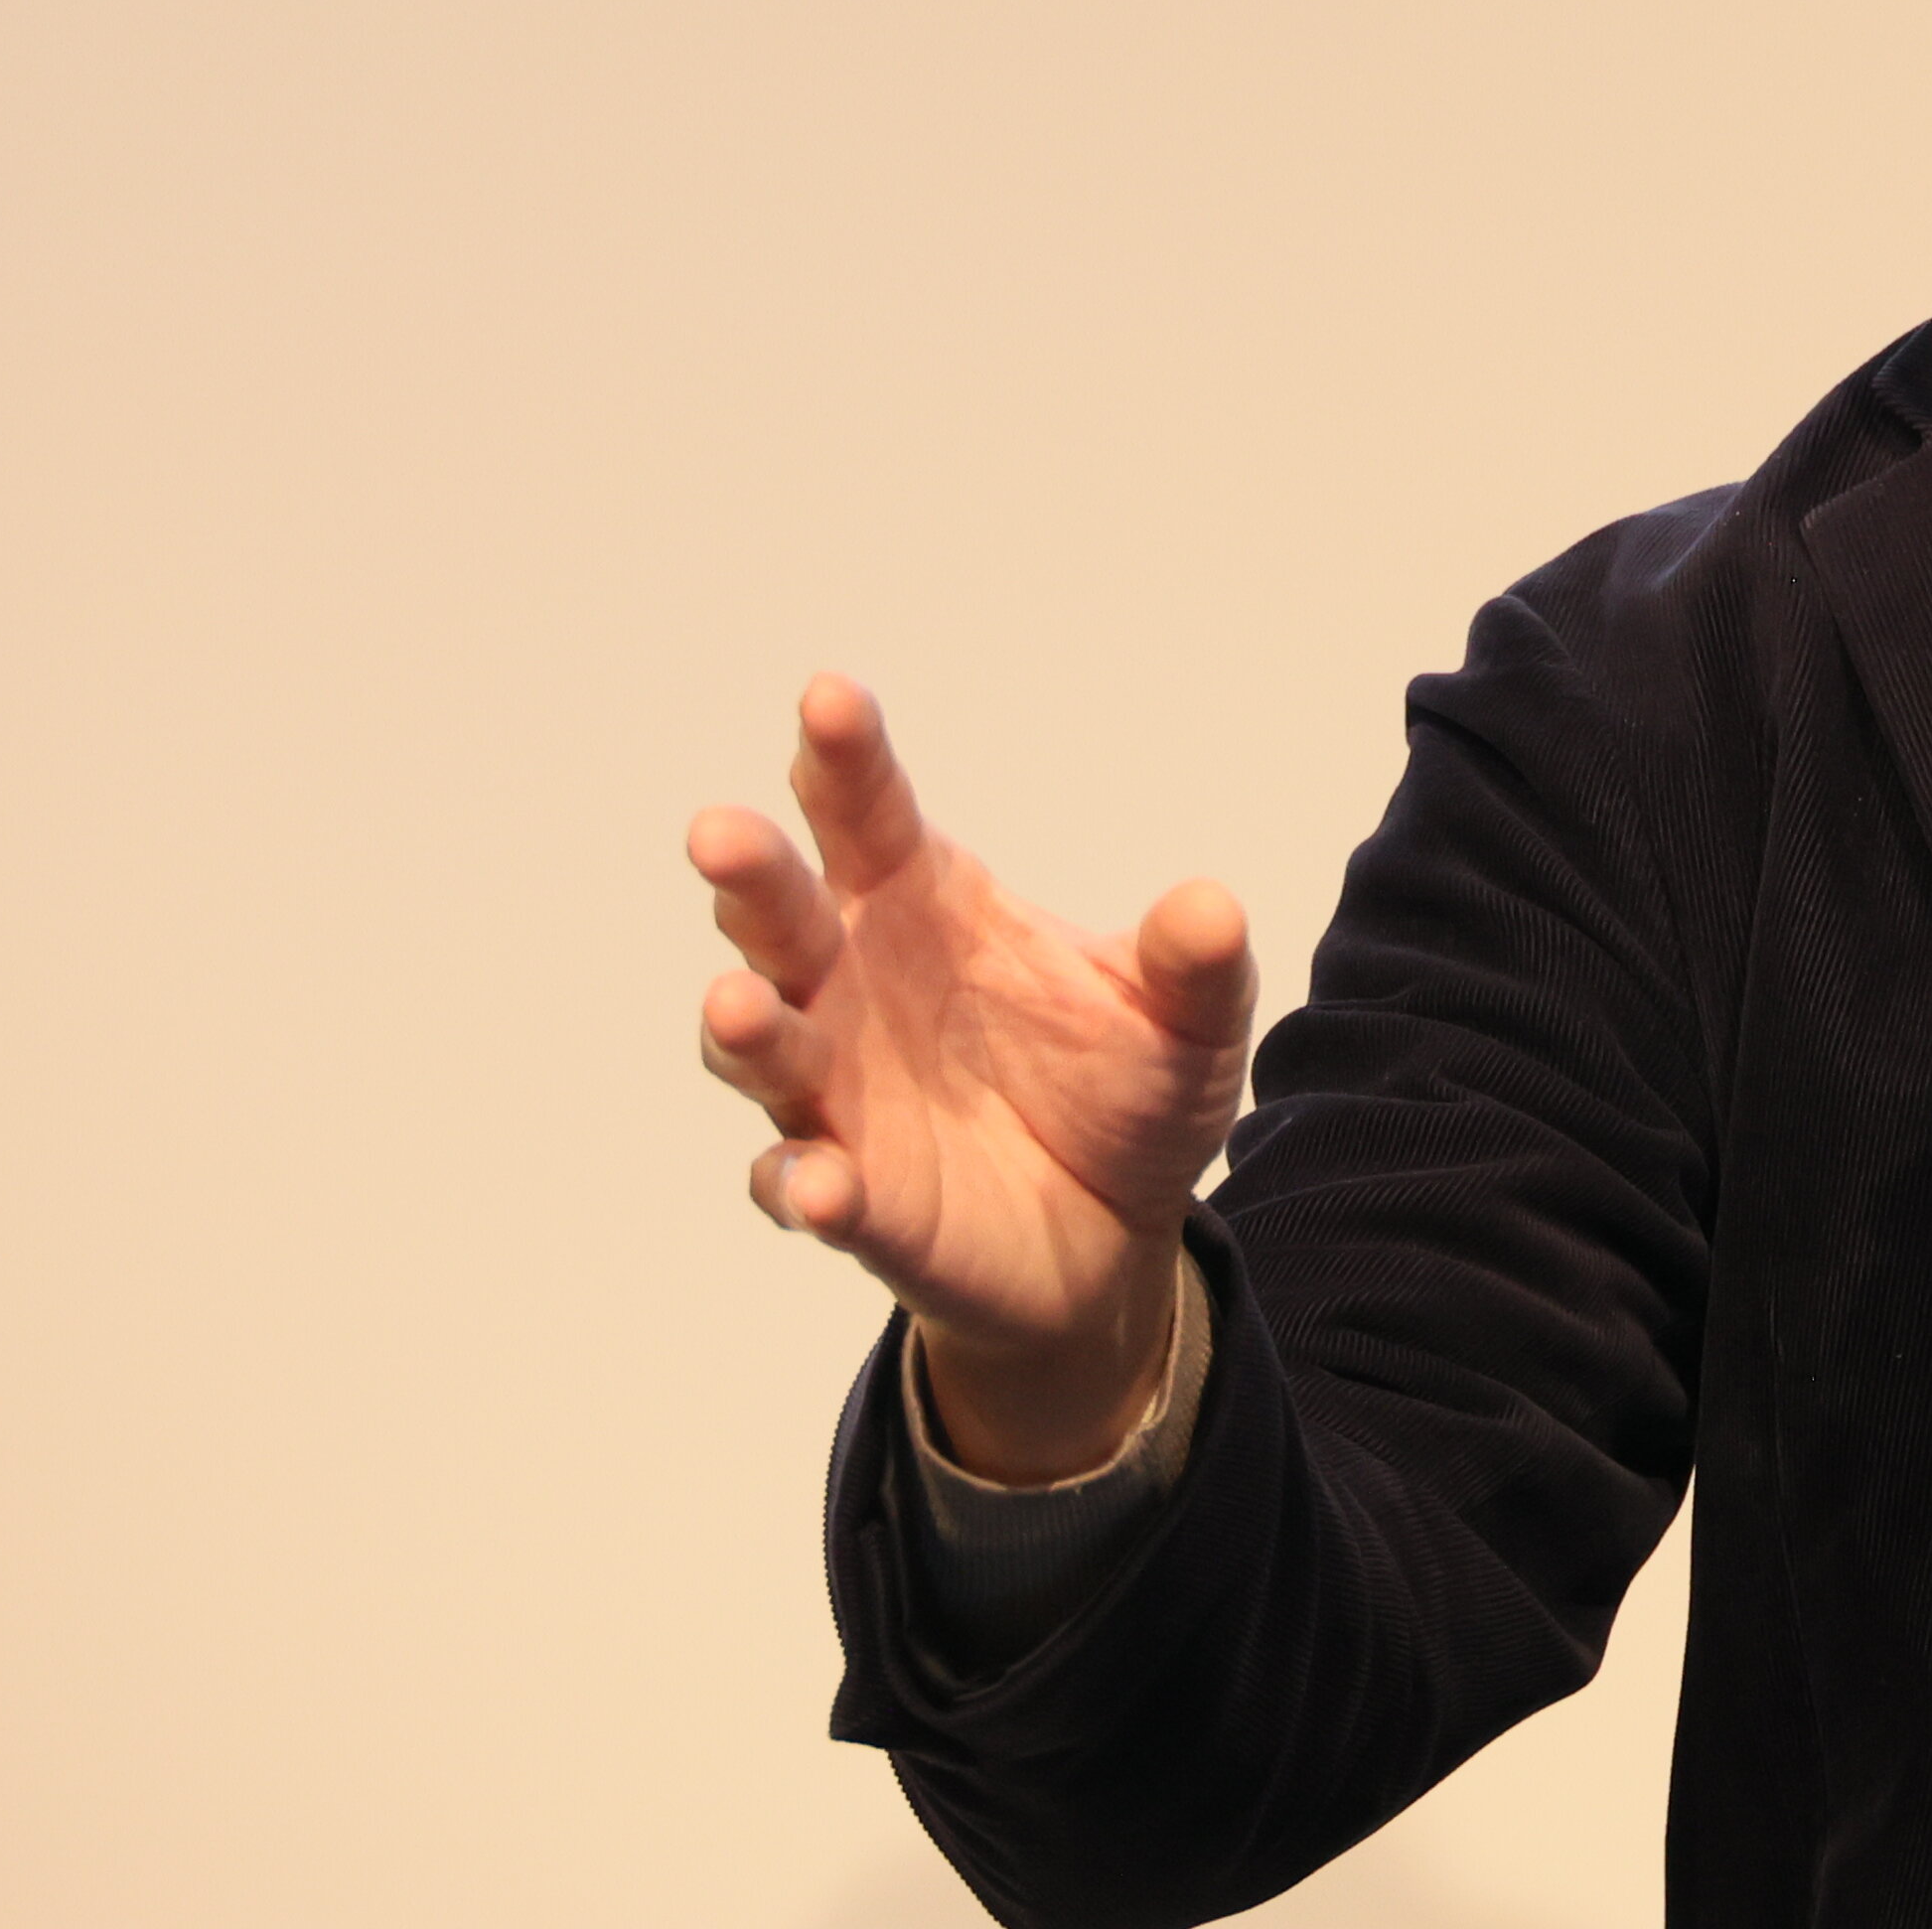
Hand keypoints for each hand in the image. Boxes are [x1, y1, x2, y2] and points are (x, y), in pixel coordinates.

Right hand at [687, 674, 1257, 1480]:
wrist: (1115, 1234)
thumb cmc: (1124, 1090)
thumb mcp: (1187, 1022)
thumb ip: (1191, 965)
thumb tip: (1210, 909)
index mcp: (925, 907)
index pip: (868, 817)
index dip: (843, 759)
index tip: (828, 697)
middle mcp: (856, 989)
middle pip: (782, 918)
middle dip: (749, 877)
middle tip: (721, 831)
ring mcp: (840, 1096)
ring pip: (765, 1049)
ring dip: (743, 1027)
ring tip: (741, 1003)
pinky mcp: (853, 1200)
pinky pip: (806, 1187)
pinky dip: (802, 1185)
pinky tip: (819, 1183)